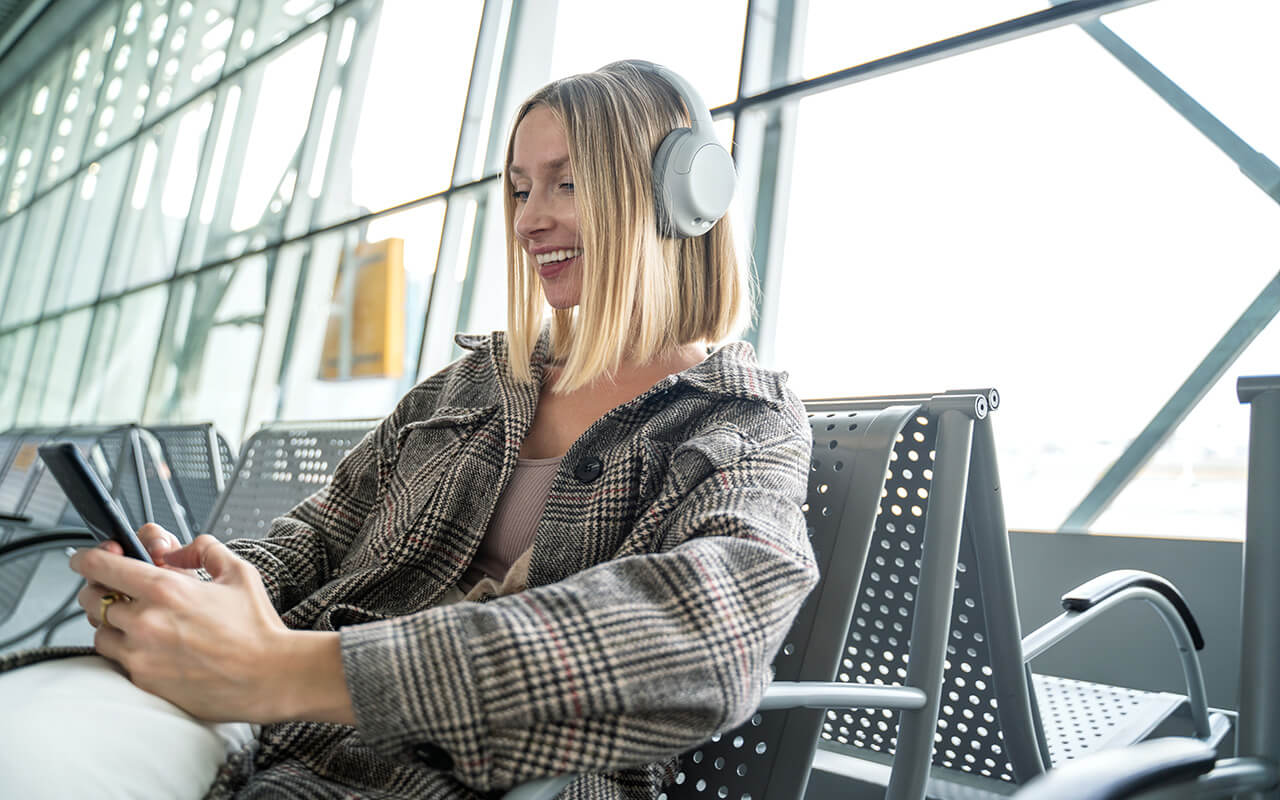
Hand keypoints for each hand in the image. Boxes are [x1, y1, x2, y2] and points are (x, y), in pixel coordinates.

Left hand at [69, 535, 353, 724]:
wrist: (269, 676)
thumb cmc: (257, 626)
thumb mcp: (239, 572)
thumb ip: (203, 548)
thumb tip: (175, 551)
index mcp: (165, 589)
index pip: (100, 565)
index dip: (87, 558)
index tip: (85, 559)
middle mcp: (145, 621)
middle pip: (90, 599)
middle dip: (100, 589)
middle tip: (119, 590)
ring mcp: (140, 654)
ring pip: (99, 632)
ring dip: (111, 623)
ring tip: (140, 621)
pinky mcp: (144, 681)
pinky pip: (116, 660)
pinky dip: (126, 649)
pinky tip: (152, 646)